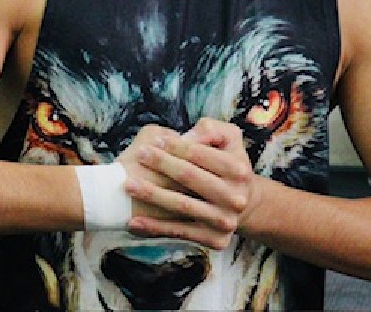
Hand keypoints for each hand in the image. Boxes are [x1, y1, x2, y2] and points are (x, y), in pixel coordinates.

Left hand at [122, 118, 257, 249]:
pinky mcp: (215, 240)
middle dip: (161, 164)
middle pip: (189, 176)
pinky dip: (155, 227)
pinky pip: (180, 232)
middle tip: (139, 155)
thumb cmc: (226, 163)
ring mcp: (225, 220)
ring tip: (129, 186)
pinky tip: (134, 221)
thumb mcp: (228, 138)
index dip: (175, 145)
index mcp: (238, 168)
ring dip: (152, 195)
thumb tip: (184, 137)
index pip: (200, 153)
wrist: (242, 203)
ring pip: (182, 205)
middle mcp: (235, 196)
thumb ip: (209, 130)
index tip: (154, 142)